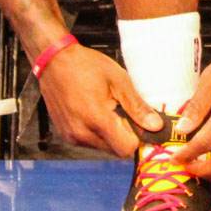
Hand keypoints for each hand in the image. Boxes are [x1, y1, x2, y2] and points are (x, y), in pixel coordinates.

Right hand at [38, 43, 161, 156]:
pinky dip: (96, 132)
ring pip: (102, 147)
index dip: (136, 137)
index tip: (138, 123)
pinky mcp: (65, 135)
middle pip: (115, 150)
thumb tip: (155, 125)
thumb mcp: (118, 80)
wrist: (55, 61)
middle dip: (123, 134)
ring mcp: (71, 136)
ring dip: (110, 134)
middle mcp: (81, 133)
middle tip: (121, 110)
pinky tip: (93, 111)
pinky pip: (88, 142)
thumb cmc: (86, 66)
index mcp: (97, 120)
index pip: (126, 149)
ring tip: (106, 108)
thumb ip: (137, 106)